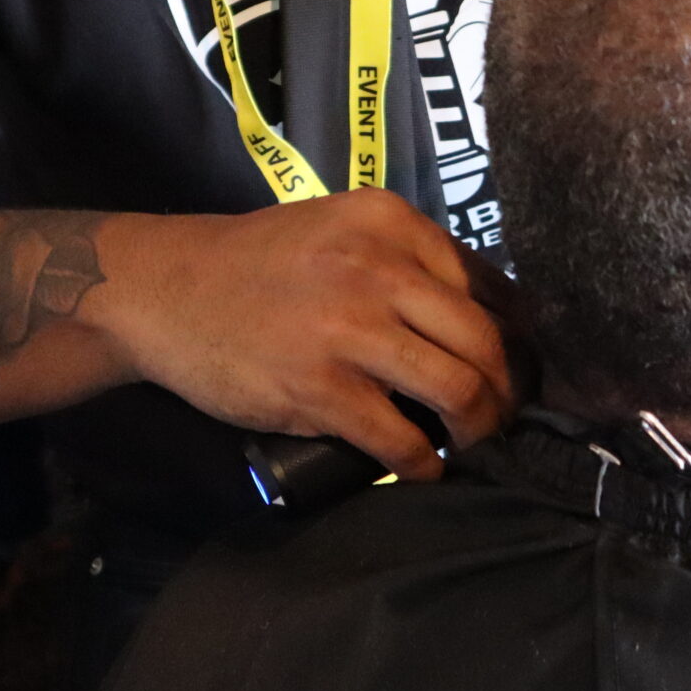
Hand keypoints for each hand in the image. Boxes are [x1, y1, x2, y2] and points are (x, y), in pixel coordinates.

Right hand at [108, 188, 516, 480]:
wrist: (167, 289)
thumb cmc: (261, 263)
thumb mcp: (341, 231)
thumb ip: (407, 260)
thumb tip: (490, 318)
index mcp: (392, 222)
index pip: (492, 285)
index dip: (520, 336)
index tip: (523, 367)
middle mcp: (380, 267)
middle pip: (488, 340)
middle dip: (509, 389)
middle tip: (504, 414)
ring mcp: (350, 329)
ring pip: (459, 389)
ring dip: (478, 428)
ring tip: (471, 442)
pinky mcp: (320, 388)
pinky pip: (401, 438)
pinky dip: (425, 463)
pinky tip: (425, 468)